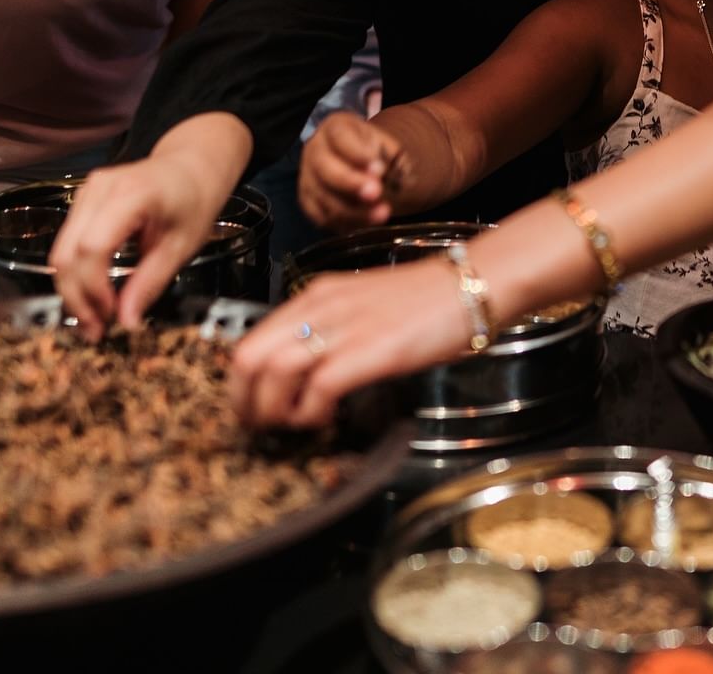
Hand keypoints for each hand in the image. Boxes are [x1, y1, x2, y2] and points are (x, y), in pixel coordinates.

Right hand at [51, 150, 233, 339]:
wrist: (193, 165)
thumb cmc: (195, 200)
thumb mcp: (183, 245)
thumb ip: (151, 282)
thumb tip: (126, 322)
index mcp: (132, 194)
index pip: (93, 247)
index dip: (95, 287)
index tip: (110, 315)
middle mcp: (101, 188)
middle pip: (67, 253)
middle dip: (77, 297)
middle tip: (97, 330)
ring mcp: (87, 191)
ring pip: (60, 251)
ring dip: (72, 290)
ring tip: (95, 319)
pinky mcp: (82, 200)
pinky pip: (66, 243)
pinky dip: (75, 273)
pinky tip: (92, 294)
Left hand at [229, 261, 467, 426]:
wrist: (471, 285)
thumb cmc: (425, 301)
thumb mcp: (362, 306)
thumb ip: (330, 329)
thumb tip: (304, 373)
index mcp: (316, 296)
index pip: (251, 340)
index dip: (241, 384)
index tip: (252, 407)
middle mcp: (322, 307)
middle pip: (248, 357)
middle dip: (245, 402)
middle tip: (262, 426)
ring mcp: (345, 327)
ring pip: (273, 372)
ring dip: (273, 411)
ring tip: (294, 425)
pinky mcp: (371, 350)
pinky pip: (318, 387)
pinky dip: (311, 412)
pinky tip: (326, 418)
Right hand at [298, 112, 398, 230]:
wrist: (360, 162)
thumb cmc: (373, 150)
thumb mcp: (385, 144)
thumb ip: (388, 156)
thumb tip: (383, 174)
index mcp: (335, 127)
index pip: (340, 137)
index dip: (358, 153)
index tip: (378, 168)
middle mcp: (315, 149)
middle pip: (325, 168)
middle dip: (352, 183)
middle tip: (377, 193)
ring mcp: (307, 176)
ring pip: (323, 197)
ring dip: (353, 210)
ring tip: (382, 214)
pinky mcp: (306, 201)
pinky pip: (320, 216)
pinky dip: (343, 223)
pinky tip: (365, 223)